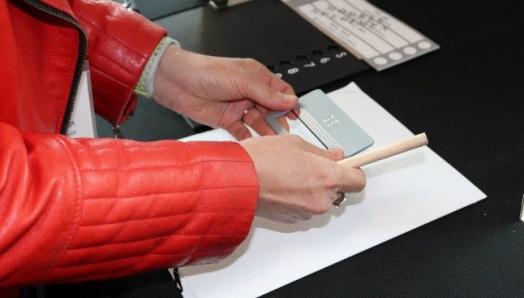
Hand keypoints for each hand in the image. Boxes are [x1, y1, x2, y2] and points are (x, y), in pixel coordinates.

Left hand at [153, 46, 298, 139]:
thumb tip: (290, 101)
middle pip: (272, 109)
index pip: (280, 91)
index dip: (290, 103)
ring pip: (258, 122)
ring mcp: (238, 107)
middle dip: (279, 119)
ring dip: (266, 131)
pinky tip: (256, 145)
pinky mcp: (226, 120)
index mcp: (256, 77)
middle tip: (285, 130)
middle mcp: (249, 92)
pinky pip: (242, 132)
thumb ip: (267, 94)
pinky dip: (250, 139)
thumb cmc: (206, 72)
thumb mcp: (242, 80)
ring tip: (273, 141)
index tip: (296, 115)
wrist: (176, 82)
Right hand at [240, 135, 365, 223]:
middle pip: (339, 190)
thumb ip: (321, 152)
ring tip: (292, 173)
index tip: (350, 165)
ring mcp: (307, 211)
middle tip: (313, 164)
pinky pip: (306, 207)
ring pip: (321, 199)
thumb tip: (333, 155)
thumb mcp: (296, 143)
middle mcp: (321, 198)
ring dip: (313, 188)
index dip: (354, 171)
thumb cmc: (261, 160)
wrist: (237, 181)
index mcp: (327, 177)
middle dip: (329, 178)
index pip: (358, 180)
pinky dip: (299, 197)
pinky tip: (284, 184)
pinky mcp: (294, 218)